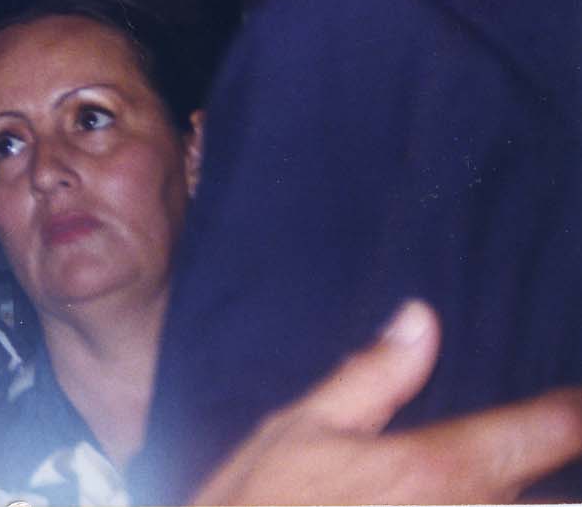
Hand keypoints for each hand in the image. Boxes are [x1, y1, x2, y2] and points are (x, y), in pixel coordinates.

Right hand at [194, 300, 581, 503]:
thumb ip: (372, 377)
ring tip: (532, 479)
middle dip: (556, 472)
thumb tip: (421, 319)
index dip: (569, 413)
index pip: (536, 433)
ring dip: (527, 496)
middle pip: (548, 497)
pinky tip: (489, 498)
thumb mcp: (299, 429)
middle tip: (551, 447)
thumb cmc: (256, 505)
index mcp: (433, 468)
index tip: (573, 402)